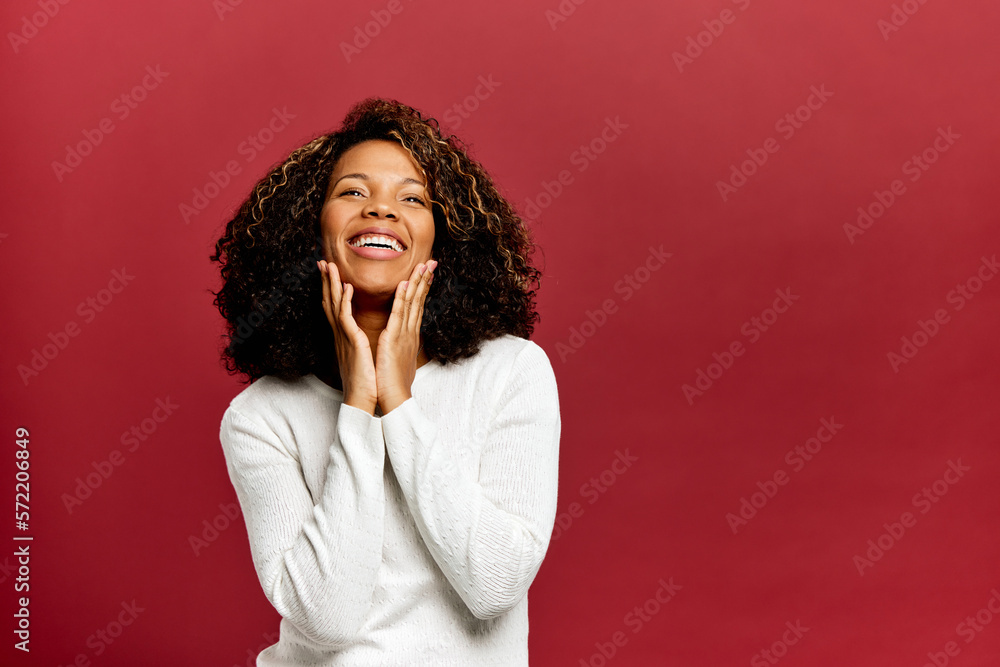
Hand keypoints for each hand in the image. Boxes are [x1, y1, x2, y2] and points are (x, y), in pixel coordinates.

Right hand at [318, 260, 377, 413]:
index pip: (335, 309)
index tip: (329, 274)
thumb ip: (357, 345)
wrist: (363, 400)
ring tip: (330, 266)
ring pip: (335, 306)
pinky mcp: (352, 343)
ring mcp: (344, 338)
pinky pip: (345, 318)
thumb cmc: (364, 381)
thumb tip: (359, 339)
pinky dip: (345, 301)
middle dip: (326, 281)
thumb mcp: (360, 358)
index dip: (331, 290)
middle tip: (322, 262)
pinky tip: (346, 287)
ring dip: (332, 284)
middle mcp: (340, 335)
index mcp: (344, 338)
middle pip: (330, 302)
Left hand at [376, 259, 436, 414]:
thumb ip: (402, 346)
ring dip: (417, 283)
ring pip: (412, 303)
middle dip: (425, 280)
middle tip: (431, 261)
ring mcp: (404, 335)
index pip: (418, 306)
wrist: (395, 398)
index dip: (423, 288)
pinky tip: (405, 285)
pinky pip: (398, 316)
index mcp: (410, 336)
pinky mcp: (394, 340)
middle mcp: (410, 332)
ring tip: (422, 265)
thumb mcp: (400, 359)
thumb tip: (403, 341)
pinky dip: (402, 299)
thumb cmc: (395, 382)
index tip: (426, 272)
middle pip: (419, 301)